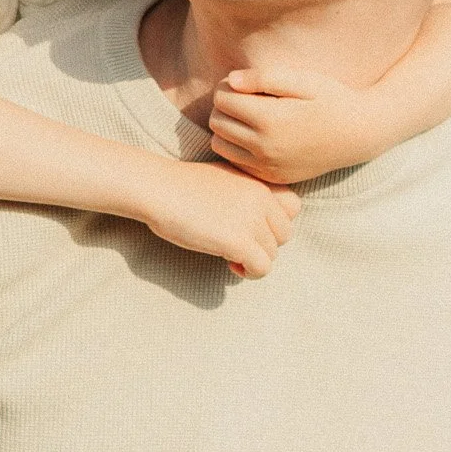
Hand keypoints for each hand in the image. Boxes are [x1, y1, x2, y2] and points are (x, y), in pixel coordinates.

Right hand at [142, 161, 301, 277]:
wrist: (157, 189)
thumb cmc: (179, 185)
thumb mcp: (222, 179)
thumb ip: (244, 194)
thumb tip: (251, 221)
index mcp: (257, 183)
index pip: (293, 207)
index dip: (275, 221)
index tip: (250, 226)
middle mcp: (261, 199)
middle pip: (284, 234)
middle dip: (264, 243)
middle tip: (238, 244)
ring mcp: (252, 220)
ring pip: (273, 254)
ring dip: (253, 259)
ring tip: (229, 255)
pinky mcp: (239, 241)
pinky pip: (262, 268)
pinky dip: (249, 272)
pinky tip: (229, 264)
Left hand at [208, 68, 386, 183]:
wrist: (359, 134)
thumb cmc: (331, 99)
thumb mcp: (303, 80)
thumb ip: (264, 78)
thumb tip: (231, 81)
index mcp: (270, 119)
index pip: (223, 99)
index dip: (227, 86)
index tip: (242, 83)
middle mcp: (265, 147)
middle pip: (217, 122)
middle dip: (223, 106)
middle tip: (242, 97)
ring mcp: (267, 166)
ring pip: (220, 145)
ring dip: (225, 128)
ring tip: (246, 116)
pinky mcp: (272, 177)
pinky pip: (235, 162)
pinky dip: (236, 147)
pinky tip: (255, 135)